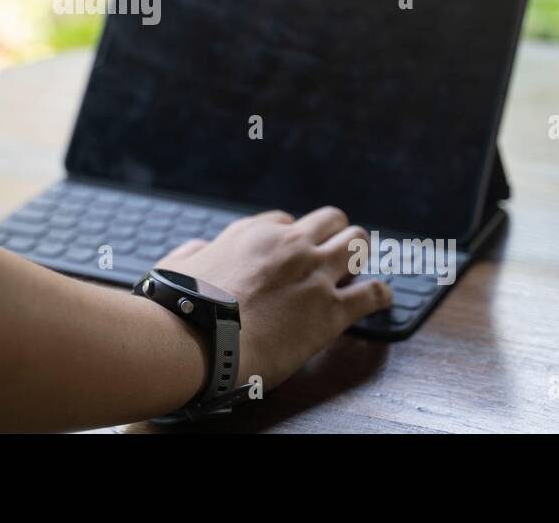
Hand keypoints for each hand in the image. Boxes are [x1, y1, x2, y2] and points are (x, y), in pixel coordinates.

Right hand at [156, 207, 390, 389]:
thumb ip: (193, 253)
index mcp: (253, 234)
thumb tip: (199, 250)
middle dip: (334, 234)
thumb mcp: (177, 265)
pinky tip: (381, 299)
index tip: (290, 253)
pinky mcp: (331, 310)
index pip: (285, 222)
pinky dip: (380, 295)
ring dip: (359, 255)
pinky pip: (373, 293)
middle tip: (331, 256)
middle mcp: (289, 245)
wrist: (198, 337)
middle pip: (331, 220)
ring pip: (358, 243)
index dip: (291, 237)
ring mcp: (314, 275)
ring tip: (357, 271)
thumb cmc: (180, 305)